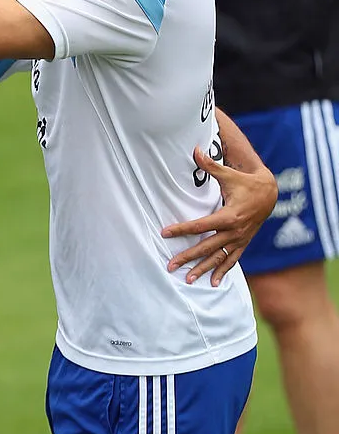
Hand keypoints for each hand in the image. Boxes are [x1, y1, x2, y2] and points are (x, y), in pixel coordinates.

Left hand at [162, 147, 277, 285]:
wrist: (269, 194)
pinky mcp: (243, 243)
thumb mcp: (228, 174)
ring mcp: (239, 240)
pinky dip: (223, 271)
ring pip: (218, 258)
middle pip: (206, 247)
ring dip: (203, 269)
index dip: (182, 229)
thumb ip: (210, 165)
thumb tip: (195, 150)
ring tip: (188, 280)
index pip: (200, 226)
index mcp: (229, 216)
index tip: (165, 233)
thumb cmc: (245, 183)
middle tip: (170, 265)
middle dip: (188, 257)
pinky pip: (232, 260)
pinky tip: (213, 283)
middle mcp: (234, 231)